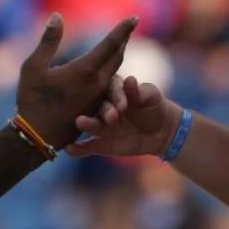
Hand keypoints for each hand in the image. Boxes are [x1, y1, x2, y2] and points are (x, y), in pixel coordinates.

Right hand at [16, 13, 137, 147]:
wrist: (36, 138)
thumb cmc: (32, 101)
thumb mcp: (34, 67)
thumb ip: (48, 41)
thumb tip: (57, 16)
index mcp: (85, 70)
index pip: (111, 44)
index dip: (124, 30)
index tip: (135, 17)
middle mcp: (97, 84)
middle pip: (117, 57)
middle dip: (122, 41)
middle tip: (128, 28)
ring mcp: (98, 98)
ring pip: (114, 73)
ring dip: (117, 57)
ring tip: (119, 46)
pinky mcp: (94, 109)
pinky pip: (107, 88)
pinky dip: (109, 74)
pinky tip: (105, 71)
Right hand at [65, 76, 181, 158]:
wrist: (160, 131)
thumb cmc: (154, 106)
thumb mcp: (151, 96)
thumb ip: (139, 90)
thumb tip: (130, 80)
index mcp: (113, 89)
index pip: (110, 88)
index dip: (116, 95)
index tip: (124, 105)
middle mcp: (103, 106)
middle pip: (99, 106)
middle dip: (104, 111)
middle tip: (111, 118)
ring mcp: (100, 125)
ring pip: (91, 124)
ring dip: (85, 123)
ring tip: (79, 122)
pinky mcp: (100, 144)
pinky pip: (87, 146)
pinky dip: (77, 148)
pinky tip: (68, 148)